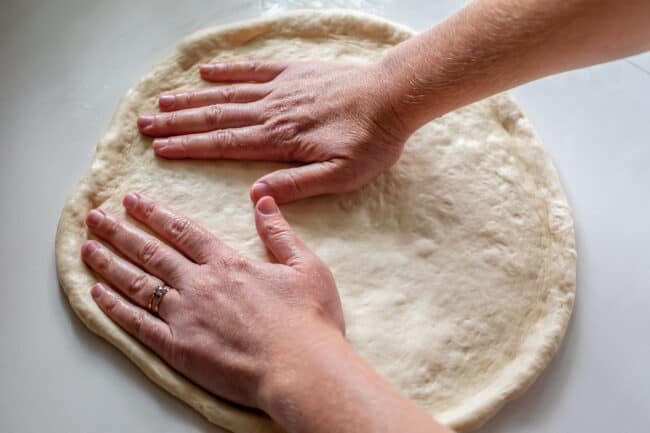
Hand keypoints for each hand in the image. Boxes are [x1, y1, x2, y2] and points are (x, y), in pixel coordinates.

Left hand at [80, 193, 344, 408]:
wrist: (301, 370)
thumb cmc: (309, 320)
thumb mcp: (306, 266)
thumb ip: (280, 233)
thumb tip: (264, 200)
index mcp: (228, 263)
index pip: (182, 230)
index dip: (155, 213)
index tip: (133, 200)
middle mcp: (199, 284)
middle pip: (151, 251)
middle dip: (121, 231)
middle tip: (97, 217)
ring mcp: (185, 316)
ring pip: (137, 283)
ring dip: (109, 263)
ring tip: (87, 248)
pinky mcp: (178, 348)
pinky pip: (137, 324)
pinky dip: (113, 308)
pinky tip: (97, 294)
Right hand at [137, 60, 409, 203]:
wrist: (394, 96)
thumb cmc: (371, 141)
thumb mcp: (340, 176)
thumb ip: (297, 185)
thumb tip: (255, 195)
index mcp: (280, 140)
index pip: (224, 145)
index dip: (189, 147)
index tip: (160, 148)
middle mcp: (272, 111)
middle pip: (216, 117)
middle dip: (178, 122)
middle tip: (145, 124)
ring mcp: (281, 89)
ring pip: (228, 94)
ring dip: (193, 99)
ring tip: (163, 101)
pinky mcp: (294, 72)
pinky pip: (254, 69)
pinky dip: (228, 70)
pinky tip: (206, 70)